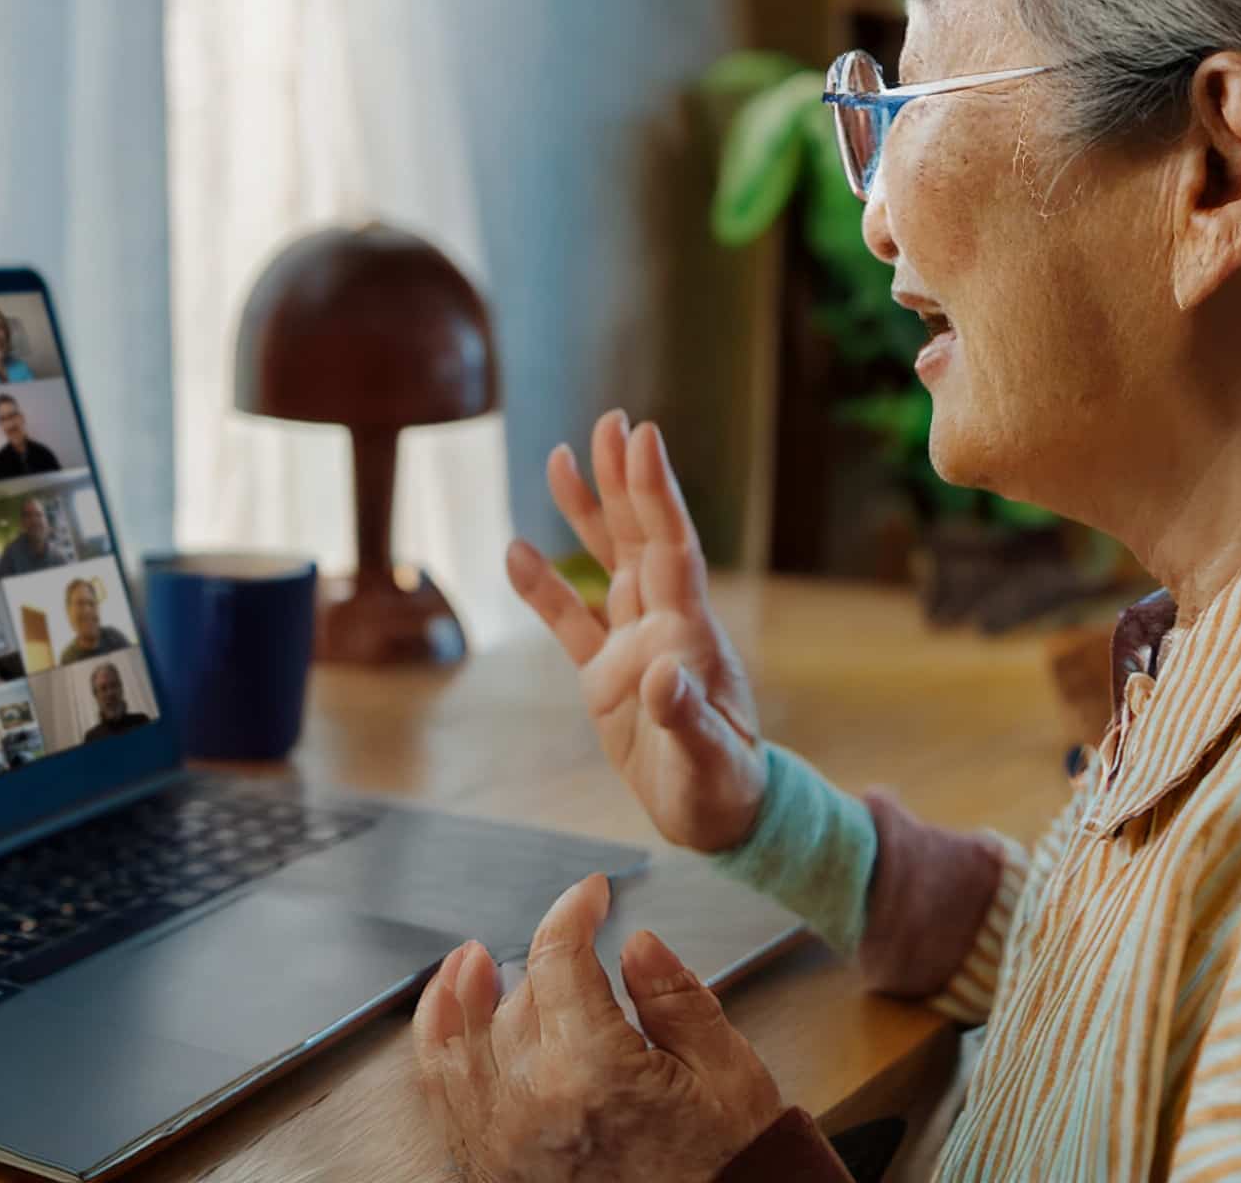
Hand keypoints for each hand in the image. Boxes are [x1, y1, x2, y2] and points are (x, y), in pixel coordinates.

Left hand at [412, 873, 783, 1182]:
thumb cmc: (726, 1167)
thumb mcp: (727, 1072)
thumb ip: (676, 999)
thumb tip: (636, 943)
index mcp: (593, 1071)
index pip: (558, 960)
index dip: (573, 912)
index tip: (592, 895)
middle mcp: (532, 1105)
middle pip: (516, 1000)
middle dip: (547, 962)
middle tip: (577, 945)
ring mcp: (503, 1143)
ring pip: (461, 1042)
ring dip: (463, 991)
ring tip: (471, 958)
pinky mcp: (492, 1170)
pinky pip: (443, 1096)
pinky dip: (437, 1047)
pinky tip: (446, 1017)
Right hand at [506, 412, 764, 852]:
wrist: (717, 819)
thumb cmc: (725, 790)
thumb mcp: (710, 762)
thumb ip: (685, 718)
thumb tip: (661, 675)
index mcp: (692, 635)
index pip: (672, 548)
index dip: (656, 493)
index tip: (644, 436)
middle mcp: (663, 625)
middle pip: (641, 538)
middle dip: (625, 480)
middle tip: (612, 421)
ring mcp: (632, 645)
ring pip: (607, 564)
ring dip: (588, 513)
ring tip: (562, 457)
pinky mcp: (604, 676)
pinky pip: (570, 621)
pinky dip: (543, 589)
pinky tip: (516, 549)